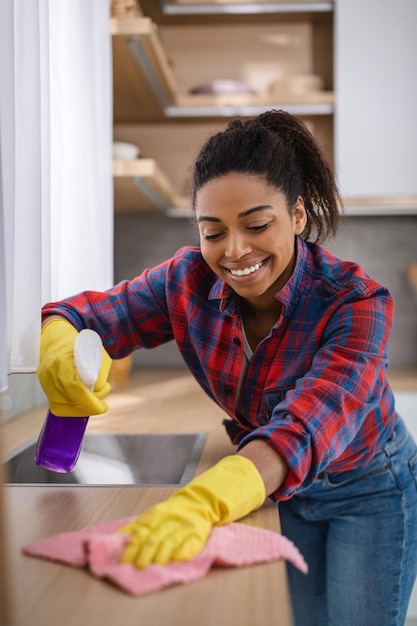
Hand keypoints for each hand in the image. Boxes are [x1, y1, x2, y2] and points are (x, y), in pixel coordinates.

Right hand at [36, 318, 111, 415]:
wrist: (57, 335)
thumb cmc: (79, 342)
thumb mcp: (95, 353)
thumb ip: (98, 372)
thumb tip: (97, 391)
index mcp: (62, 360)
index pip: (74, 388)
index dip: (89, 402)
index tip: (103, 407)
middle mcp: (49, 372)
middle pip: (67, 401)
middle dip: (87, 407)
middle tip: (101, 405)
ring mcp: (44, 379)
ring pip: (60, 405)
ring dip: (79, 408)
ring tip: (93, 399)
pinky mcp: (43, 384)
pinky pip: (56, 403)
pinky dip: (70, 406)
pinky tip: (82, 400)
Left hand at [118, 455, 265, 568]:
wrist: (202, 501)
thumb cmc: (173, 511)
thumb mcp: (154, 513)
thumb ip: (138, 525)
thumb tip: (117, 538)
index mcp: (156, 514)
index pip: (141, 531)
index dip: (132, 546)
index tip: (124, 560)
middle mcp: (169, 520)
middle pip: (155, 537)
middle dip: (146, 553)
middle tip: (139, 566)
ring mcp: (184, 526)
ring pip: (171, 541)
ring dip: (162, 555)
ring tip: (156, 565)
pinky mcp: (198, 532)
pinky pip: (191, 543)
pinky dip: (184, 552)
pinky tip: (178, 559)